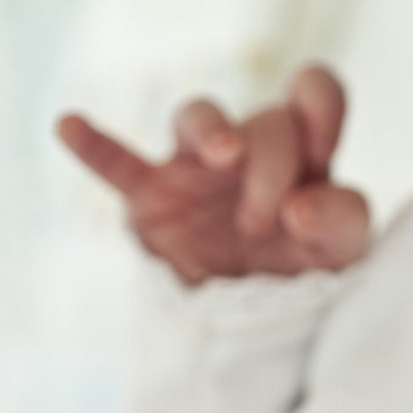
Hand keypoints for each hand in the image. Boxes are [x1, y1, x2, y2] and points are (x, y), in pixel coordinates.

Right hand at [57, 66, 368, 284]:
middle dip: (273, 169)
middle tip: (264, 224)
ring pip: (197, 114)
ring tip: (225, 157)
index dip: (320, 104)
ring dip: (213, 128)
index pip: (316, 90)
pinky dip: (95, 145)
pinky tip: (69, 124)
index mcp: (305, 150)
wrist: (253, 322)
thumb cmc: (304, 266)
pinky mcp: (153, 200)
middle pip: (265, 120)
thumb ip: (343, 217)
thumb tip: (302, 207)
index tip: (322, 150)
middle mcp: (253, 148)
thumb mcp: (344, 247)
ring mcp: (198, 170)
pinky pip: (119, 164)